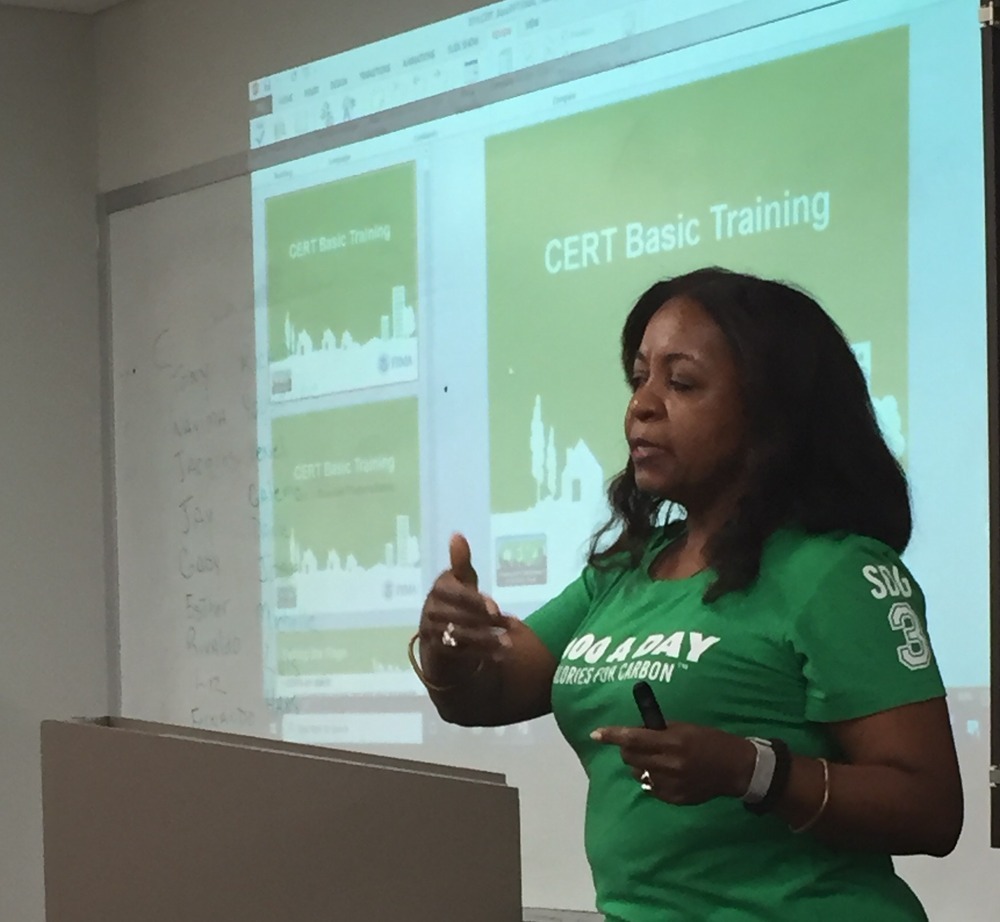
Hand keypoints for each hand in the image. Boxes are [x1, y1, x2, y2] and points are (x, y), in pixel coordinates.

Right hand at [420, 533, 513, 663]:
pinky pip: (458, 653)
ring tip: (508, 643)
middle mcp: (430, 609)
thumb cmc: (456, 601)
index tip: (496, 609)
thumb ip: (461, 562)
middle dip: (484, 622)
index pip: (454, 594)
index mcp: (439, 588)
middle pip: (457, 616)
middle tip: (509, 627)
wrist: (442, 634)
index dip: (475, 601)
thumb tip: (457, 535)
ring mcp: (431, 631)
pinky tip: (498, 655)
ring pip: (458, 636)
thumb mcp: (462, 580)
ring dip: (485, 640)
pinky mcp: (436, 651)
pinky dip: (480, 654)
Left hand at [590, 721, 754, 804]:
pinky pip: (650, 788)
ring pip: (638, 773)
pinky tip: (665, 773)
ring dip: (639, 764)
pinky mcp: (674, 799)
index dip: (612, 735)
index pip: (633, 738)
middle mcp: (669, 764)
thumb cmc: (709, 741)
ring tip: (655, 759)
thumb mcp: (684, 728)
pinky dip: (652, 778)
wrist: (735, 768)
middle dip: (627, 748)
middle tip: (636, 743)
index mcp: (672, 742)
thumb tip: (636, 732)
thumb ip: (659, 731)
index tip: (596, 734)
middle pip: (630, 757)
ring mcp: (671, 784)